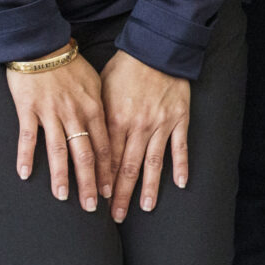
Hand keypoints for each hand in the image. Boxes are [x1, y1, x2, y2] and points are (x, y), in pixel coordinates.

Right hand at [6, 47, 107, 210]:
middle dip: (89, 182)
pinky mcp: (29, 109)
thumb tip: (110, 129)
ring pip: (59, 150)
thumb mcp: (94, 82)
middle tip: (92, 206)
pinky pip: (28, 137)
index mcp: (93, 107)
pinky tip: (25, 174)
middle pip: (85, 154)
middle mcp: (75, 113)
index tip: (111, 191)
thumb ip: (101, 107)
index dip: (108, 170)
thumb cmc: (70, 63)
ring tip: (63, 197)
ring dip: (61, 176)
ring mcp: (51, 113)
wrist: (42, 45)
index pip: (104, 145)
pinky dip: (26, 156)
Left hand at [101, 50, 192, 220]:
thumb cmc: (125, 67)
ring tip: (146, 208)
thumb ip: (96, 117)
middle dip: (121, 194)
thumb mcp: (102, 89)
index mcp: (115, 119)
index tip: (99, 200)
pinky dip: (181, 165)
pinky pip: (180, 146)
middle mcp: (137, 126)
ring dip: (149, 188)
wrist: (156, 47)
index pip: (107, 159)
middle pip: (127, 167)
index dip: (102, 182)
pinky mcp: (179, 118)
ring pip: (153, 163)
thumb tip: (84, 140)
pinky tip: (181, 183)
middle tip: (116, 216)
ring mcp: (160, 124)